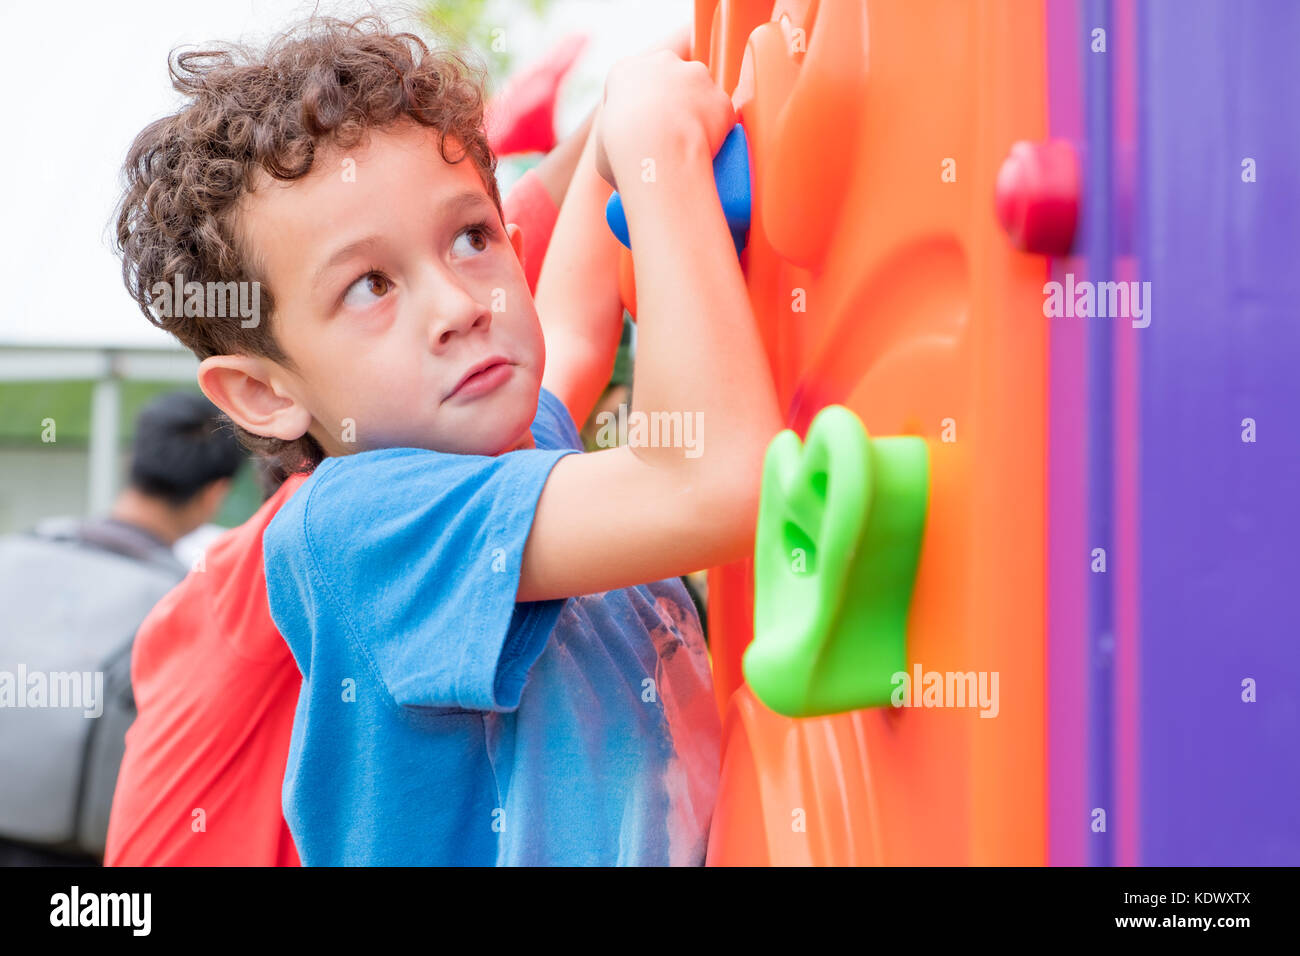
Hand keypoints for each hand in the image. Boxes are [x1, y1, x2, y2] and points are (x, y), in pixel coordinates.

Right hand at [593, 49, 734, 192]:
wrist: (658, 151)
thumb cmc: (621, 152)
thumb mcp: (602, 140)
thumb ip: (618, 130)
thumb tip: (629, 148)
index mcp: (626, 70)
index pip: (633, 82)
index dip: (638, 108)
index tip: (641, 130)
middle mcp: (663, 62)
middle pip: (670, 78)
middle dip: (672, 101)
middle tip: (667, 136)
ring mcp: (696, 75)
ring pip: (700, 92)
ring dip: (696, 113)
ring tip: (686, 146)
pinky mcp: (721, 97)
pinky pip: (720, 115)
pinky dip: (717, 132)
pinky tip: (704, 151)